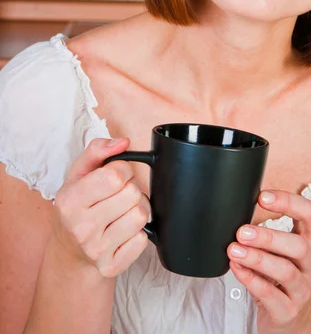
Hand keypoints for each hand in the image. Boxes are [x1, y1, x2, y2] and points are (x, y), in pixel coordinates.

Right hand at [52, 137, 149, 277]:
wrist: (69, 251)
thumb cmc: (77, 206)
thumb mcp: (78, 174)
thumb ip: (97, 150)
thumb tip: (122, 142)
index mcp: (71, 200)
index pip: (116, 175)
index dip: (123, 170)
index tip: (116, 176)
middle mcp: (81, 227)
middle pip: (133, 194)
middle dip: (132, 188)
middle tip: (119, 194)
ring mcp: (96, 250)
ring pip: (141, 216)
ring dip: (138, 209)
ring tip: (123, 211)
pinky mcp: (111, 266)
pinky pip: (143, 240)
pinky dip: (138, 233)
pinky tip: (123, 231)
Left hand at [227, 190, 310, 333]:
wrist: (291, 320)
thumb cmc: (280, 278)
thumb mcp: (280, 252)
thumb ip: (267, 233)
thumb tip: (237, 208)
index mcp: (309, 242)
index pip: (308, 214)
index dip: (288, 202)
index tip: (263, 197)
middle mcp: (310, 264)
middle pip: (298, 245)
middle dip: (269, 236)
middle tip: (242, 232)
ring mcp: (302, 289)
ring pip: (285, 271)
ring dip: (257, 258)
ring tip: (234, 250)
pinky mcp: (288, 311)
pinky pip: (270, 293)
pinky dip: (250, 279)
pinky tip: (236, 268)